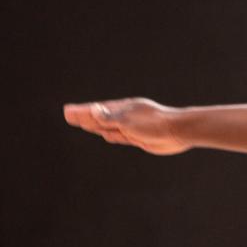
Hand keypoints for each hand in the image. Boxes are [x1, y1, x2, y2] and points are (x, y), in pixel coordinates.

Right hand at [63, 98, 190, 155]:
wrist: (179, 132)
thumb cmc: (155, 124)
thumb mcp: (128, 121)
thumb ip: (109, 117)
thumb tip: (92, 108)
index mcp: (121, 109)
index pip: (95, 111)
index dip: (81, 112)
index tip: (67, 111)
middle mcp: (124, 117)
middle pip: (99, 118)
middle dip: (83, 117)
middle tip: (68, 115)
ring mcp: (131, 127)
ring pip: (107, 127)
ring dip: (95, 126)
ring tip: (83, 123)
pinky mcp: (138, 138)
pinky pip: (119, 137)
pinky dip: (109, 136)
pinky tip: (105, 136)